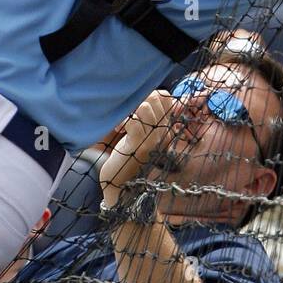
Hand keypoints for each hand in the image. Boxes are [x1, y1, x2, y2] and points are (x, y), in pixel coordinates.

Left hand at [99, 91, 178, 208]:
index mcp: (165, 129)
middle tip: (126, 115)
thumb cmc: (127, 158)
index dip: (148, 95)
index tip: (136, 109)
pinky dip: (122, 121)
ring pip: (145, 107)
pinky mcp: (138, 145)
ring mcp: (152, 140)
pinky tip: (118, 130)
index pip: (165, 97)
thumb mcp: (141, 136)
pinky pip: (133, 121)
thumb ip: (145, 118)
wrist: (121, 187)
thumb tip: (142, 96)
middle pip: (155, 97)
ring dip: (128, 111)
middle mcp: (162, 133)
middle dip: (137, 99)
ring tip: (122, 125)